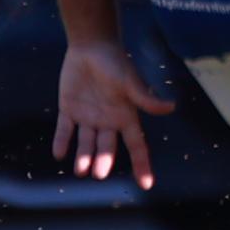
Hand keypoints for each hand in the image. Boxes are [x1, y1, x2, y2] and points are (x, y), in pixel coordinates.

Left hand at [54, 41, 175, 190]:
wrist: (91, 46)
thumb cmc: (116, 62)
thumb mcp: (130, 81)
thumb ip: (146, 98)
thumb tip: (171, 107)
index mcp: (126, 116)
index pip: (137, 145)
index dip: (142, 164)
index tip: (147, 184)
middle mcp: (108, 121)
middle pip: (107, 148)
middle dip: (104, 161)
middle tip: (98, 173)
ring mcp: (88, 117)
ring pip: (86, 143)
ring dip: (83, 157)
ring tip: (80, 169)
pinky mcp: (69, 110)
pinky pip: (65, 130)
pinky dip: (62, 141)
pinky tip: (59, 153)